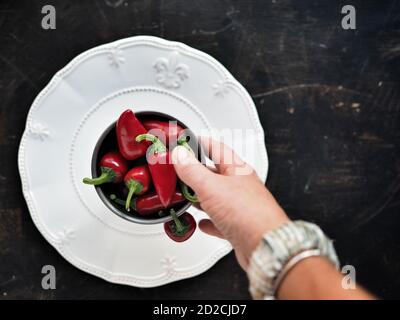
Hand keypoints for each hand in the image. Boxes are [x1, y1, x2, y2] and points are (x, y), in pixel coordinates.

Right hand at [172, 137, 289, 268]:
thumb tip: (180, 155)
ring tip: (188, 197)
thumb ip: (192, 170)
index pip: (217, 148)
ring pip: (216, 198)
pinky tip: (203, 223)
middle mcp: (240, 186)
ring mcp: (240, 207)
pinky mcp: (238, 226)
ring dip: (201, 198)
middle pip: (215, 174)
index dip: (201, 142)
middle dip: (197, 174)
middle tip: (182, 172)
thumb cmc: (248, 213)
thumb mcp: (211, 186)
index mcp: (237, 170)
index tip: (188, 141)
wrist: (265, 246)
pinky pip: (220, 220)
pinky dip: (209, 221)